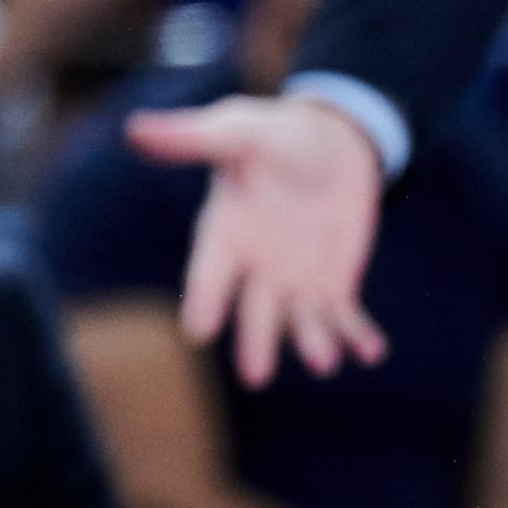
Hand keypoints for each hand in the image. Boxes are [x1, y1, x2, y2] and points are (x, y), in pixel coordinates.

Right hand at [127, 94, 385, 387]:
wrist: (332, 142)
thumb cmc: (275, 133)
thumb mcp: (238, 130)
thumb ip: (193, 138)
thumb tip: (135, 129)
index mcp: (225, 233)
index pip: (210, 271)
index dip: (205, 299)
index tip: (198, 331)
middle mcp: (256, 266)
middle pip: (254, 311)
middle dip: (256, 342)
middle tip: (256, 377)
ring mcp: (295, 281)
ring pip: (301, 321)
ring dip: (312, 342)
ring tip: (325, 362)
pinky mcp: (334, 286)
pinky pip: (344, 318)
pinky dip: (357, 336)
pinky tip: (372, 351)